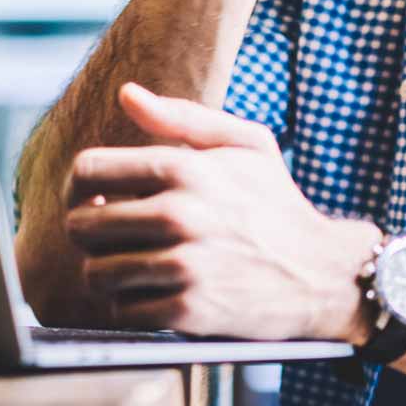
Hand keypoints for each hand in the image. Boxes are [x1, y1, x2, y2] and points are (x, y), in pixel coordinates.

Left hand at [62, 83, 377, 340]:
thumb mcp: (247, 144)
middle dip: (92, 232)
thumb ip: (182, 116)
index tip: (96, 199)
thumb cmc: (277, 204)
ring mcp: (183, 265)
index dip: (81, 186)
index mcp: (185, 168)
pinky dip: (134, 305)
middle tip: (114, 237)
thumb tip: (126, 94)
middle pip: (81, 225)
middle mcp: (180, 214)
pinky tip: (157, 293)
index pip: (88, 170)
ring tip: (134, 267)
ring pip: (96, 273)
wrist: (324, 273)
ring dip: (109, 273)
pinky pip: (124, 310)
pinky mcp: (189, 311)